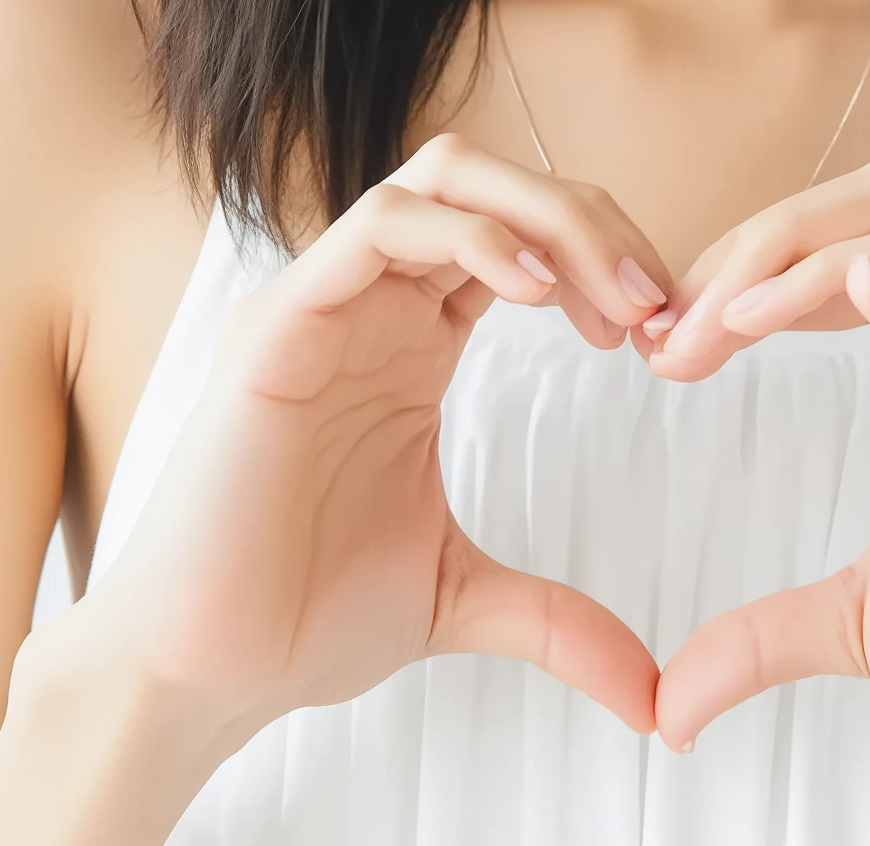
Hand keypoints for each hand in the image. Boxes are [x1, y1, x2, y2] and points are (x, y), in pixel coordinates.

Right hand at [78, 134, 672, 747]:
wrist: (205, 673)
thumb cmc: (304, 613)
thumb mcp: (460, 594)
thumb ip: (556, 618)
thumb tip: (652, 692)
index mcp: (413, 335)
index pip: (519, 236)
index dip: (603, 258)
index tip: (665, 329)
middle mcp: (371, 299)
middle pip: (493, 183)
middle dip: (590, 219)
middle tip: (655, 298)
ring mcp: (324, 301)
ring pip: (443, 178)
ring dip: (546, 218)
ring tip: (613, 297)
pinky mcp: (280, 324)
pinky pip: (377, 227)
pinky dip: (467, 236)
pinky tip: (531, 292)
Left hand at [646, 155, 869, 809]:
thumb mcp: (851, 618)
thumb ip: (757, 631)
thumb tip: (666, 704)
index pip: (849, 242)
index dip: (751, 262)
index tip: (669, 331)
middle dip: (767, 241)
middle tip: (680, 323)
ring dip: (806, 267)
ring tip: (725, 325)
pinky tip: (860, 291)